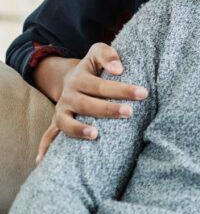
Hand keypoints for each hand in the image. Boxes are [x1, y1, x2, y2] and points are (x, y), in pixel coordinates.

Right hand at [36, 43, 148, 162]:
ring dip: (78, 129)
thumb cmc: (94, 67)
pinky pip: (48, 136)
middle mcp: (69, 96)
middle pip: (86, 104)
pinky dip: (45, 148)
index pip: (101, 85)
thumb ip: (108, 55)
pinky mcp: (58, 122)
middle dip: (108, 109)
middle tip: (129, 112)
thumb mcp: (97, 53)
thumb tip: (119, 69)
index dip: (121, 89)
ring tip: (95, 134)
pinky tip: (42, 161)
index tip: (142, 93)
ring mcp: (61, 110)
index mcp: (80, 78)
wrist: (72, 77)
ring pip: (66, 122)